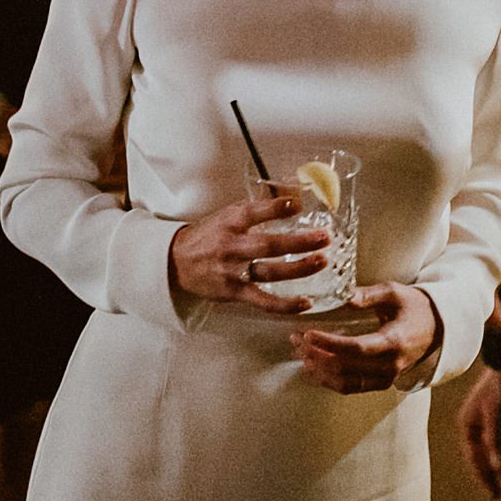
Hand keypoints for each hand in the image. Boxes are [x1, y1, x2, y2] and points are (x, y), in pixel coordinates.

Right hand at [166, 197, 329, 315]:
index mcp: (230, 222)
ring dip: (299, 269)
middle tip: (324, 237)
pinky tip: (306, 302)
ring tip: (321, 261)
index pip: (253, 212)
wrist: (177, 262)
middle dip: (299, 242)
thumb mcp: (228, 215)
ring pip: (270, 272)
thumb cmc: (210, 235)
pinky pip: (262, 300)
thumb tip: (294, 197)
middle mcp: (231, 246)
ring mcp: (233, 271)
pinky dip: (285, 304)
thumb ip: (257, 210)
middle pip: (268, 245)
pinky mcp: (234, 292)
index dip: (274, 208)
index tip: (296, 204)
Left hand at [292, 283, 439, 393]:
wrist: (436, 329)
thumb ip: (368, 295)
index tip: (307, 333)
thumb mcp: (394, 293)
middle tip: (296, 340)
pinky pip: (350, 388)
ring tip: (300, 354)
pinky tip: (312, 368)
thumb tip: (343, 295)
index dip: (328, 343)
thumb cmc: (413, 307)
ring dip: (319, 371)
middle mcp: (390, 365)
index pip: (356, 348)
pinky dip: (328, 381)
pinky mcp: (380, 383)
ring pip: (345, 383)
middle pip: (345, 367)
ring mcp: (386, 378)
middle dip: (316, 354)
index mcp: (394, 342)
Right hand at [458, 366, 500, 497]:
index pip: (473, 457)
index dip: (482, 476)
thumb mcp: (496, 410)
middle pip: (480, 457)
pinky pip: (498, 444)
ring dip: (498, 467)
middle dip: (489, 475)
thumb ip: (495, 437)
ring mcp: (485, 423)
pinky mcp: (497, 420)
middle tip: (498, 494)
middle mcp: (474, 425)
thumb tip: (497, 464)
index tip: (493, 492)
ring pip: (490, 452)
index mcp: (467, 424)